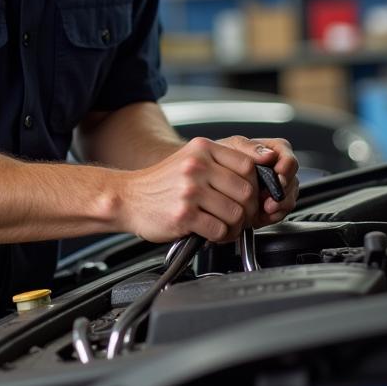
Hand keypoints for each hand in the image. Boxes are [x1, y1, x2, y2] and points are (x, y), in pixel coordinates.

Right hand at [119, 136, 272, 243]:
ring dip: (236, 226)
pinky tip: (213, 233)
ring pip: (236, 213)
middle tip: (240, 216)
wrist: (127, 197)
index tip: (252, 195)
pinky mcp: (184, 216)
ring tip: (226, 226)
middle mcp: (197, 166)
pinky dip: (222, 237)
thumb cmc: (161, 183)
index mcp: (202, 149)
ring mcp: (190, 191)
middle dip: (248, 209)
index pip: (248, 164)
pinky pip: (219, 230)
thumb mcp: (190, 158)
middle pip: (246, 190)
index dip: (256, 184)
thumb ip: (221, 163)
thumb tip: (259, 176)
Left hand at [216, 134, 298, 226]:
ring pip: (289, 198)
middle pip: (292, 180)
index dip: (286, 167)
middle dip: (283, 192)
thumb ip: (250, 148)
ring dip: (279, 206)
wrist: (210, 179)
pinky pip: (280, 212)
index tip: (279, 176)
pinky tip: (261, 215)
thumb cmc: (220, 157)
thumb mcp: (232, 147)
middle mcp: (277, 169)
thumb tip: (269, 154)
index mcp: (271, 151)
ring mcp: (275, 188)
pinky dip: (272, 216)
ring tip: (264, 208)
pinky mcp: (271, 205)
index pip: (288, 157)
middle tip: (270, 199)